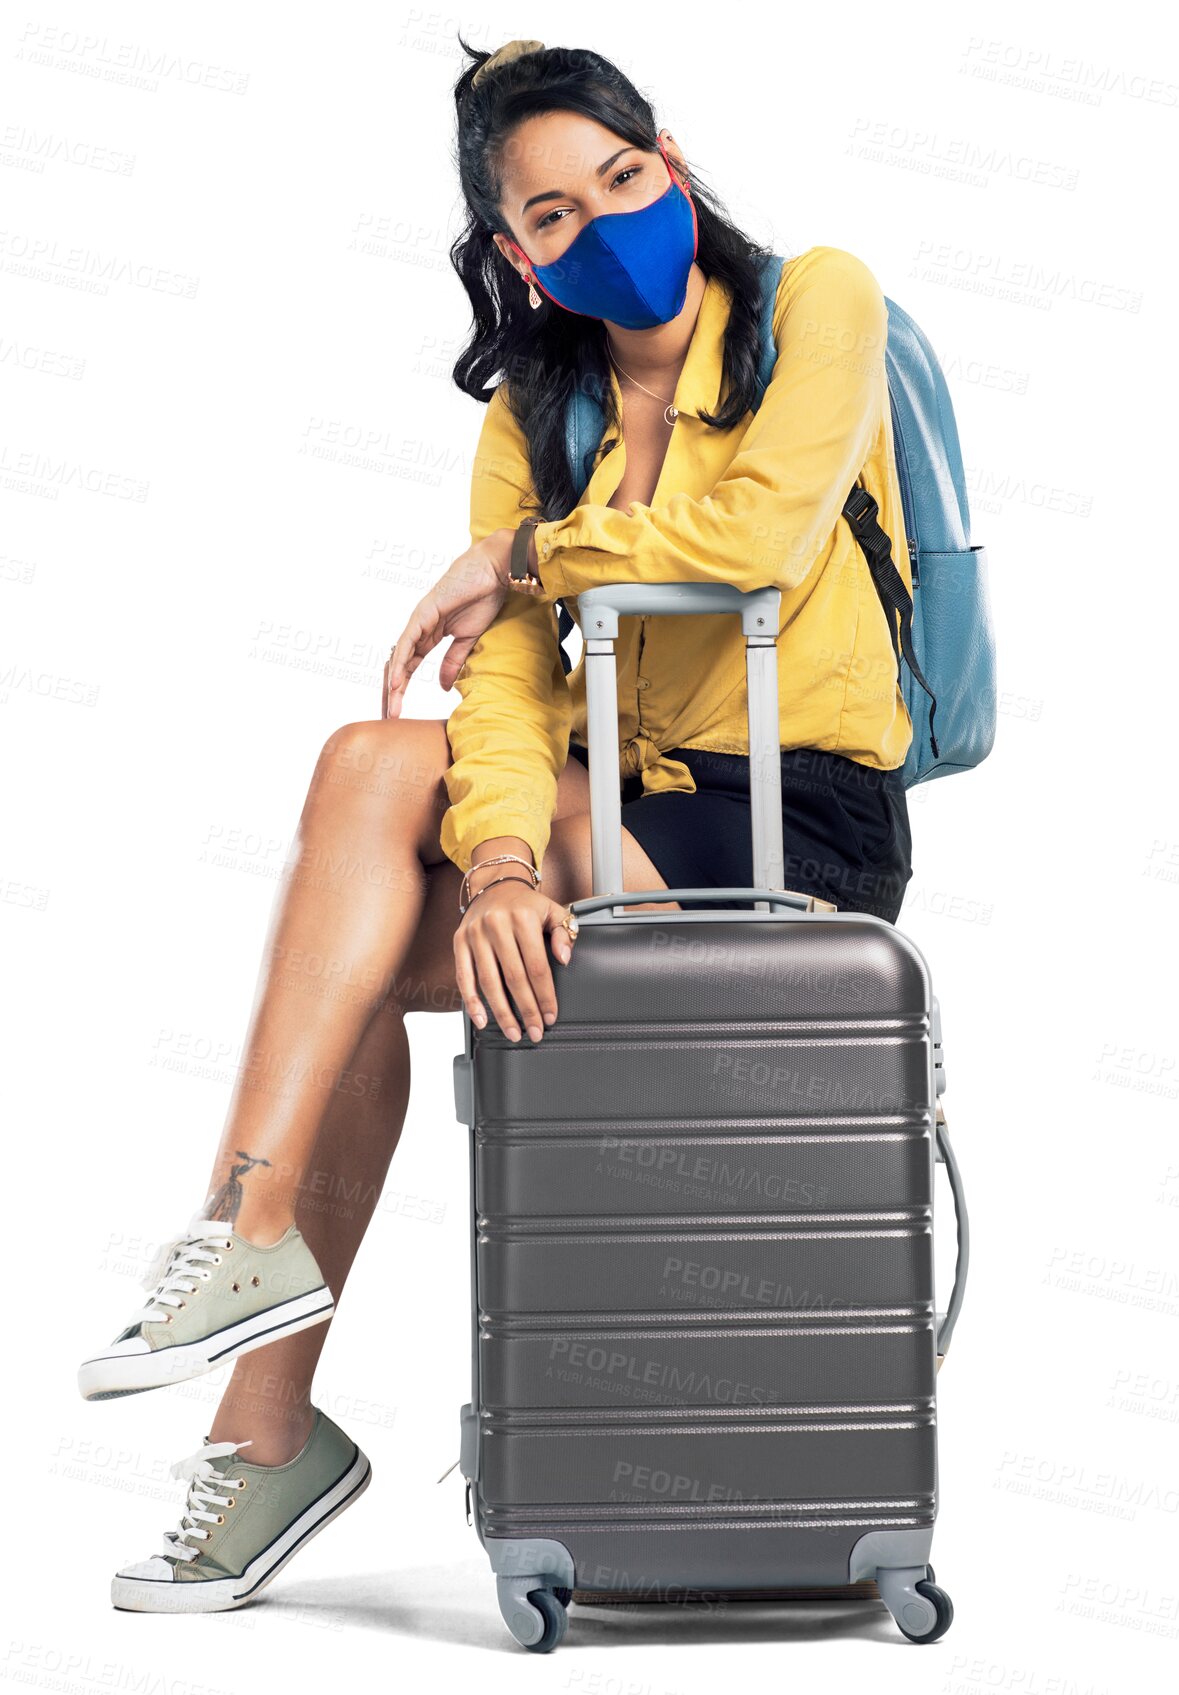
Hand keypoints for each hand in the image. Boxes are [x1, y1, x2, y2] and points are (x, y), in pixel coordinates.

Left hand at [383, 529, 513, 718]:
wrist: (493, 572)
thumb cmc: (483, 598)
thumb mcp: (467, 639)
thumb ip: (453, 662)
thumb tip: (444, 688)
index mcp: (429, 635)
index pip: (410, 668)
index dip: (403, 690)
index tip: (399, 713)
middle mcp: (419, 629)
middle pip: (399, 666)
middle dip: (393, 692)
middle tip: (389, 717)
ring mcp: (419, 621)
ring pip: (400, 657)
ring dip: (394, 684)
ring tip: (390, 707)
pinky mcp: (423, 613)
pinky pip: (408, 643)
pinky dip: (401, 663)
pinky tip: (396, 682)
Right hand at [454, 875, 578, 1041]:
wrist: (495, 884)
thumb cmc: (526, 905)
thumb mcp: (553, 911)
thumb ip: (564, 933)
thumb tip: (564, 959)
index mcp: (523, 919)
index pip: (537, 966)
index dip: (545, 995)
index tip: (550, 1015)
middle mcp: (497, 926)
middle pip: (514, 978)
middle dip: (526, 1010)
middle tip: (534, 1032)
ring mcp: (475, 935)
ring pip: (489, 982)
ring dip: (501, 1012)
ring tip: (513, 1032)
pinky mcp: (460, 942)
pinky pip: (464, 977)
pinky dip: (471, 1001)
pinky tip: (482, 1019)